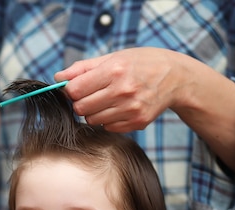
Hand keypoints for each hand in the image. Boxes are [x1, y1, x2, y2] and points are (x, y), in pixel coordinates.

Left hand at [55, 47, 234, 171]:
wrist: (176, 77)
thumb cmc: (141, 64)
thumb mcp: (113, 57)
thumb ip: (82, 68)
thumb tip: (58, 77)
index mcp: (114, 71)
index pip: (74, 90)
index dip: (70, 90)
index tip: (76, 88)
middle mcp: (123, 91)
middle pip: (80, 108)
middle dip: (81, 102)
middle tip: (92, 95)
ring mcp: (131, 109)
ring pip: (92, 120)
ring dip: (94, 112)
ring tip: (107, 100)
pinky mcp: (137, 123)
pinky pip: (108, 127)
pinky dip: (108, 120)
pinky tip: (119, 108)